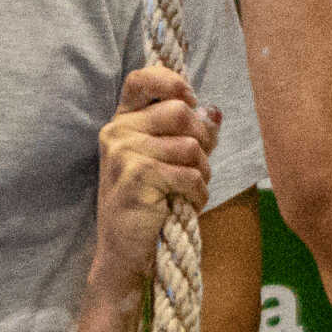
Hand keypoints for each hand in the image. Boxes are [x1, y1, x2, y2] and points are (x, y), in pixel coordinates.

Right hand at [95, 66, 212, 298]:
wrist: (123, 252)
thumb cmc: (148, 204)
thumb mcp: (165, 160)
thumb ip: (186, 133)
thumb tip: (214, 112)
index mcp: (121, 122)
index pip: (141, 79)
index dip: (172, 82)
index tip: (190, 101)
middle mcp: (117, 132)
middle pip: (180, 112)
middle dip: (202, 140)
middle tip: (199, 164)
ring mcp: (124, 153)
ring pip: (190, 146)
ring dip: (203, 171)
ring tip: (191, 189)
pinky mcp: (137, 176)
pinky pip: (189, 173)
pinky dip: (198, 192)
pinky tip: (188, 203)